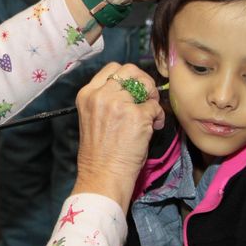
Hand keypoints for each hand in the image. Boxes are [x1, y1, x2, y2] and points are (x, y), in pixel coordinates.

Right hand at [72, 63, 163, 208]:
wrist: (102, 176)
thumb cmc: (99, 154)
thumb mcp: (92, 118)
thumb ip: (106, 100)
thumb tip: (133, 90)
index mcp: (87, 94)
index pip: (112, 69)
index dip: (127, 76)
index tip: (133, 89)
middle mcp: (101, 95)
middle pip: (130, 71)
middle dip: (143, 82)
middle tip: (147, 98)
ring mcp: (119, 104)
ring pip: (145, 85)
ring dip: (152, 98)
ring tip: (150, 115)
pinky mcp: (137, 116)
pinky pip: (155, 107)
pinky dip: (158, 117)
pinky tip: (153, 128)